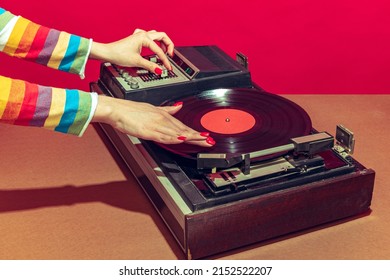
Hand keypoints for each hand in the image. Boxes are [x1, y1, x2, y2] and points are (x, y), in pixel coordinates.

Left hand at [90, 29, 173, 73]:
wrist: (108, 52)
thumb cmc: (119, 54)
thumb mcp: (137, 62)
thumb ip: (150, 66)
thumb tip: (160, 70)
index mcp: (144, 38)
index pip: (159, 50)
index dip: (165, 60)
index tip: (168, 67)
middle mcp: (143, 34)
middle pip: (162, 36)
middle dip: (169, 45)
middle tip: (171, 55)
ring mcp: (139, 35)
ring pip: (156, 35)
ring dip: (162, 42)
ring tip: (165, 51)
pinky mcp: (136, 39)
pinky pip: (149, 36)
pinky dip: (154, 41)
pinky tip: (153, 46)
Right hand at [92, 95, 214, 145]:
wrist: (118, 110)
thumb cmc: (132, 110)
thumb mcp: (153, 108)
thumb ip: (168, 109)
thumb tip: (180, 106)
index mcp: (164, 115)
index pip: (183, 125)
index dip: (195, 132)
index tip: (206, 136)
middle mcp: (163, 119)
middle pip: (184, 129)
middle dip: (198, 136)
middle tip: (210, 141)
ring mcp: (156, 125)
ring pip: (177, 132)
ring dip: (191, 137)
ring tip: (203, 141)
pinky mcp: (148, 130)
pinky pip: (164, 135)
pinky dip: (174, 138)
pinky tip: (182, 140)